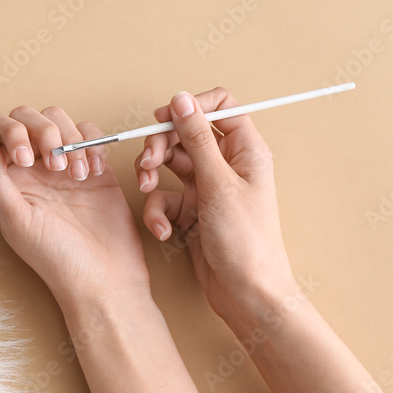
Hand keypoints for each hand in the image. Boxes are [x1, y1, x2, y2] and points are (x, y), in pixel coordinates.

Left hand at [0, 106, 149, 307]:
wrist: (103, 278)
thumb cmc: (55, 257)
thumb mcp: (15, 218)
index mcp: (8, 177)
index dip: (10, 131)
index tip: (27, 160)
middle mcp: (34, 167)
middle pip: (29, 116)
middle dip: (44, 131)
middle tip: (54, 167)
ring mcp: (64, 164)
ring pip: (60, 120)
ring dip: (70, 139)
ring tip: (77, 176)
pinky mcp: (95, 166)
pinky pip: (91, 134)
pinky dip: (93, 144)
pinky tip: (94, 172)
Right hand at [136, 88, 295, 319]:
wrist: (246, 293)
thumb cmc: (246, 241)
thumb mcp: (218, 183)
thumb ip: (197, 138)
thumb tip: (181, 99)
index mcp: (245, 151)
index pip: (220, 106)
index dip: (191, 108)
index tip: (166, 119)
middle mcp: (226, 165)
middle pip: (185, 133)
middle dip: (161, 144)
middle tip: (148, 161)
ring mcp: (207, 188)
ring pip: (169, 163)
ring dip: (152, 174)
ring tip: (146, 188)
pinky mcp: (191, 211)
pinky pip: (165, 197)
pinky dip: (157, 211)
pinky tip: (162, 229)